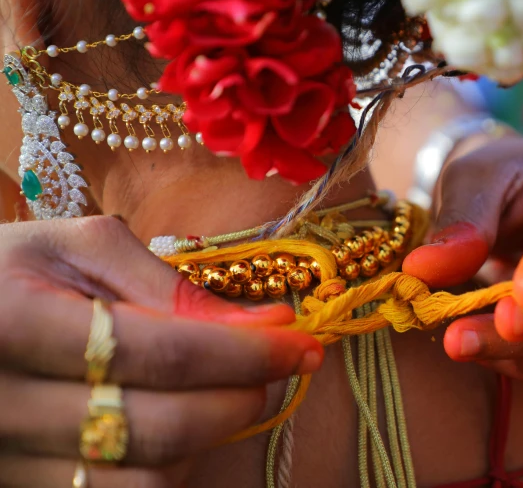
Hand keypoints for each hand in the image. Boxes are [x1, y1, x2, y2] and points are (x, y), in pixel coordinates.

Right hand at [0, 216, 322, 486]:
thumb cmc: (8, 272)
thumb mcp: (78, 248)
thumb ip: (166, 284)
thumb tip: (264, 324)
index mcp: (17, 325)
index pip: (165, 351)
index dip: (248, 352)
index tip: (302, 342)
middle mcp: (6, 408)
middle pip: (163, 428)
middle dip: (242, 398)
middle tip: (278, 367)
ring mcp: (9, 463)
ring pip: (146, 484)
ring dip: (208, 440)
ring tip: (223, 393)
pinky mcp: (21, 487)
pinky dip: (167, 472)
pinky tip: (177, 428)